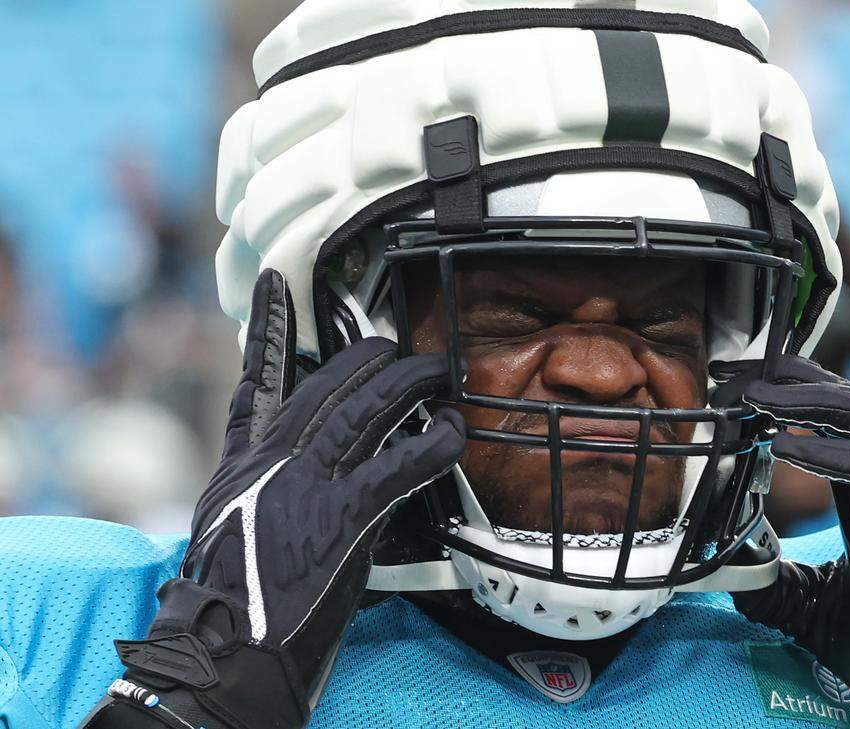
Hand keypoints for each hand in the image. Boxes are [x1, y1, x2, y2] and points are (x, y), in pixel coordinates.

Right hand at [98, 270, 464, 728]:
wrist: (223, 651)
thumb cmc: (232, 601)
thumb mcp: (228, 529)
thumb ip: (260, 487)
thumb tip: (294, 471)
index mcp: (244, 465)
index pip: (257, 382)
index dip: (269, 328)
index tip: (274, 286)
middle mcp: (273, 462)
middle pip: (327, 387)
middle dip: (369, 357)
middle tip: (399, 346)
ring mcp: (307, 484)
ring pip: (365, 411)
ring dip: (410, 386)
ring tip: (440, 372)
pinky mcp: (343, 516)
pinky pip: (399, 464)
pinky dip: (434, 443)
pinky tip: (455, 430)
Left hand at [718, 356, 849, 726]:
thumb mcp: (809, 606)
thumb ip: (771, 579)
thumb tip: (723, 565)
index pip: (833, 421)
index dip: (787, 393)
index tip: (730, 381)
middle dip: (798, 380)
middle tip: (737, 375)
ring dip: (819, 401)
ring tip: (760, 397)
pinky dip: (838, 454)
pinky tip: (787, 447)